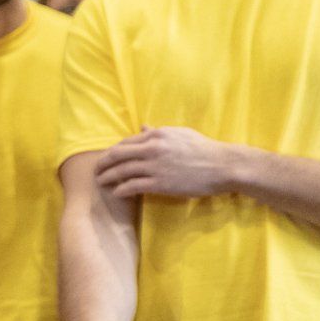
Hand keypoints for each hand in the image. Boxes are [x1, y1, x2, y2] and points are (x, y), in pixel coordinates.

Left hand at [93, 127, 241, 199]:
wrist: (223, 166)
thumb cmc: (204, 149)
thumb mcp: (181, 134)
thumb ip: (159, 131)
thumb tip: (143, 127)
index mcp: (158, 135)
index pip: (126, 142)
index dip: (113, 151)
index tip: (107, 158)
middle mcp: (153, 148)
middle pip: (117, 155)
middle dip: (102, 163)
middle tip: (96, 171)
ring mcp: (155, 166)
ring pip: (121, 171)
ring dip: (107, 177)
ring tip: (100, 182)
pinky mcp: (159, 183)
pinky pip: (132, 186)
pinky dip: (120, 189)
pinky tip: (116, 193)